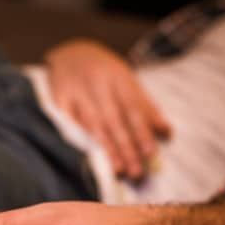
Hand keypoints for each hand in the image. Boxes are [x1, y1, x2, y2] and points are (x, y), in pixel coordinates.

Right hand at [45, 38, 170, 179]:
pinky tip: (90, 155)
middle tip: (137, 172)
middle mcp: (97, 83)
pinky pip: (70, 122)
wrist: (71, 52)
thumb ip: (146, 106)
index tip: (151, 153)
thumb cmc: (105, 71)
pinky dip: (80, 139)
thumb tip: (167, 132)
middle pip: (114, 119)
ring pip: (93, 124)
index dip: (142, 131)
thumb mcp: (127, 81)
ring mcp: (76, 90)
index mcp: (118, 77)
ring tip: (118, 170)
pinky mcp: (58, 97)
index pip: (132, 108)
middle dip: (126, 147)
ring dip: (106, 148)